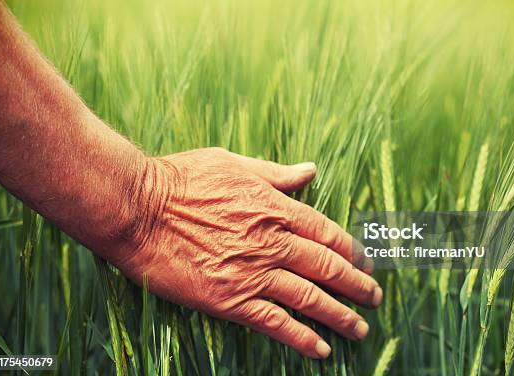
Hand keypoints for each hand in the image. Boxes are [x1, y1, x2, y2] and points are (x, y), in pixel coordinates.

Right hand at [113, 148, 381, 358]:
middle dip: (358, 285)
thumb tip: (311, 171)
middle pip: (328, 267)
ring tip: (360, 330)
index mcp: (275, 208)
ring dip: (340, 316)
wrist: (137, 208)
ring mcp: (253, 272)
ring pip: (310, 299)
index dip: (351, 251)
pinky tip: (320, 349)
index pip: (328, 233)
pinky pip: (275, 323)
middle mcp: (273, 242)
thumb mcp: (234, 163)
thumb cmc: (182, 179)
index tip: (366, 262)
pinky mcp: (230, 300)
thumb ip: (277, 173)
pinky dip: (301, 338)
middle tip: (376, 298)